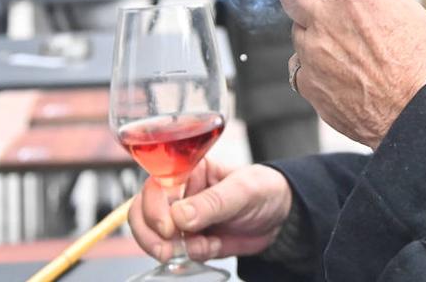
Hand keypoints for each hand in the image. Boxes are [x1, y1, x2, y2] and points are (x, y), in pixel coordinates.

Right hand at [128, 159, 292, 261]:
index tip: (167, 227)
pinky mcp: (190, 239)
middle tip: (166, 250)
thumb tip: (179, 216)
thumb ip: (212, 202)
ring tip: (202, 247)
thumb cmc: (264, 189)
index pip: (155, 184)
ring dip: (170, 248)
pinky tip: (213, 246)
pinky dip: (191, 255)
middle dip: (150, 233)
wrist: (282, 216)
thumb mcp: (243, 190)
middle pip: (143, 211)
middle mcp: (180, 192)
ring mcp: (182, 217)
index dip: (153, 207)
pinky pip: (177, 252)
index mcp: (189, 169)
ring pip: (154, 235)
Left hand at [278, 0, 425, 148]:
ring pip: (295, 28)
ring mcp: (312, 53)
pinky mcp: (309, 83)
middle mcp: (324, 19)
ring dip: (306, 24)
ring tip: (336, 36)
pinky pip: (300, 63)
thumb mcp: (412, 9)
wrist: (419, 114)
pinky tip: (336, 67)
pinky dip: (311, 60)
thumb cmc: (423, 62)